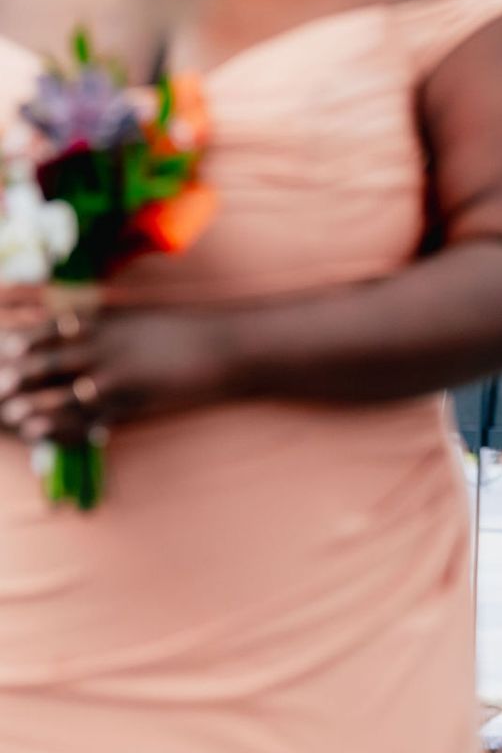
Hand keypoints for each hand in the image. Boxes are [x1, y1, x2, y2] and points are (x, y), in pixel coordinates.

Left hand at [0, 306, 221, 445]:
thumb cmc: (191, 331)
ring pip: (61, 394)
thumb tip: (83, 326)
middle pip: (48, 361)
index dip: (24, 339)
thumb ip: (112, 322)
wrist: (228, 349)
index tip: (4, 347)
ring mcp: (119, 376)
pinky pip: (88, 420)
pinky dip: (63, 428)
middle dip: (19, 375)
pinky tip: (44, 434)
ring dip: (33, 406)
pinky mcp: (133, 402)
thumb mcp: (146, 318)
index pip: (52, 328)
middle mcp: (107, 347)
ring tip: (12, 415)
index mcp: (110, 321)